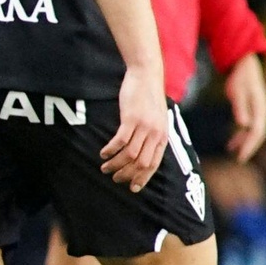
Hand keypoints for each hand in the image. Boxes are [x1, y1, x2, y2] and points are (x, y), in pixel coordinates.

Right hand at [102, 67, 168, 191]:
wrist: (147, 76)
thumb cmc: (149, 97)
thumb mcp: (156, 118)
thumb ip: (152, 133)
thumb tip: (144, 149)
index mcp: (162, 136)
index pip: (154, 164)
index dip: (143, 178)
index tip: (132, 188)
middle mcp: (155, 134)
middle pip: (141, 163)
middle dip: (127, 174)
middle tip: (114, 178)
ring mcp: (144, 127)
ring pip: (130, 155)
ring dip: (116, 164)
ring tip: (104, 167)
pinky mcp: (131, 119)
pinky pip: (120, 141)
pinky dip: (111, 150)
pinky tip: (103, 153)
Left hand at [225, 53, 265, 163]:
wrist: (244, 66)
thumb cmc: (240, 78)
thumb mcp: (237, 93)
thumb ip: (240, 108)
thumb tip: (244, 125)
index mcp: (260, 109)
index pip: (257, 132)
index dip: (250, 146)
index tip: (241, 156)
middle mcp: (262, 112)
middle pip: (257, 135)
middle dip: (249, 148)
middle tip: (239, 160)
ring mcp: (258, 112)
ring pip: (253, 132)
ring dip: (244, 142)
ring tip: (231, 151)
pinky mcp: (252, 110)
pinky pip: (249, 127)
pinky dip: (241, 136)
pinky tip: (231, 143)